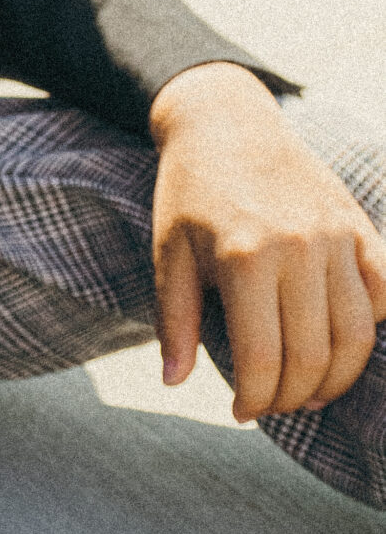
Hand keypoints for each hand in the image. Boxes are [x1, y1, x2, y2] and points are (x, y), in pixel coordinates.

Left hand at [148, 63, 385, 421]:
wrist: (225, 121)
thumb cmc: (189, 191)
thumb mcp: (168, 252)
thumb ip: (173, 319)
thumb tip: (174, 382)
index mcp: (243, 258)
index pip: (263, 358)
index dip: (256, 400)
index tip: (242, 412)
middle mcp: (296, 249)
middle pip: (312, 354)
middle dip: (294, 396)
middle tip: (276, 406)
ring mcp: (334, 236)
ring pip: (356, 332)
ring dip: (338, 375)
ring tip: (313, 390)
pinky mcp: (357, 226)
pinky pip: (385, 290)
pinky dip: (375, 324)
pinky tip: (344, 341)